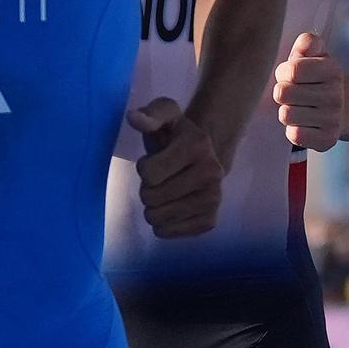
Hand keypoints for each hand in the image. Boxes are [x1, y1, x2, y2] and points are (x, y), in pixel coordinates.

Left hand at [131, 98, 225, 237]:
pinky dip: (163, 224)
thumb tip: (134, 118)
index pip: (148, 173)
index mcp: (198, 145)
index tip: (156, 160)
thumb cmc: (176, 136)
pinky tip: (171, 209)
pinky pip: (169, 233)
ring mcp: (214, 199)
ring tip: (165, 194)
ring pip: (157, 219)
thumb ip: (150, 114)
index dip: (144, 167)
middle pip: (152, 197)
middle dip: (147, 189)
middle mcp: (212, 173)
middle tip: (159, 180)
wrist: (204, 157)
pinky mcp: (210, 221)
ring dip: (153, 208)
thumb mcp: (164, 115)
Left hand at [274, 33, 343, 152]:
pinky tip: (303, 123)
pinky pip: (295, 135)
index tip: (290, 76)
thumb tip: (305, 44)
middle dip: (283, 92)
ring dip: (287, 111)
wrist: (348, 107)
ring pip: (286, 115)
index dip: (283, 72)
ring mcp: (333, 120)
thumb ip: (308, 43)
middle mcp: (335, 95)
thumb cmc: (320, 78)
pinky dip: (294, 129)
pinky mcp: (328, 140)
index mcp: (332, 70)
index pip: (291, 70)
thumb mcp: (317, 55)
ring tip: (298, 108)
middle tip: (293, 93)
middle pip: (283, 93)